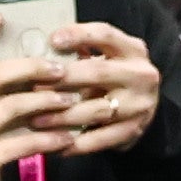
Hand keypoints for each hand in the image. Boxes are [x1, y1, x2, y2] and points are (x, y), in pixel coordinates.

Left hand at [39, 19, 157, 153]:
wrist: (146, 105)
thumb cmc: (116, 75)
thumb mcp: (110, 55)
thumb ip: (84, 49)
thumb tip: (43, 51)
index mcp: (132, 49)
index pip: (106, 34)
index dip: (79, 35)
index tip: (53, 40)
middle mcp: (140, 75)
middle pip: (98, 72)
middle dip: (64, 79)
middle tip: (34, 86)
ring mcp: (139, 105)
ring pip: (96, 110)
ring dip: (63, 116)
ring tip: (37, 120)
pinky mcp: (133, 131)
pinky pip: (101, 139)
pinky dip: (77, 144)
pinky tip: (55, 145)